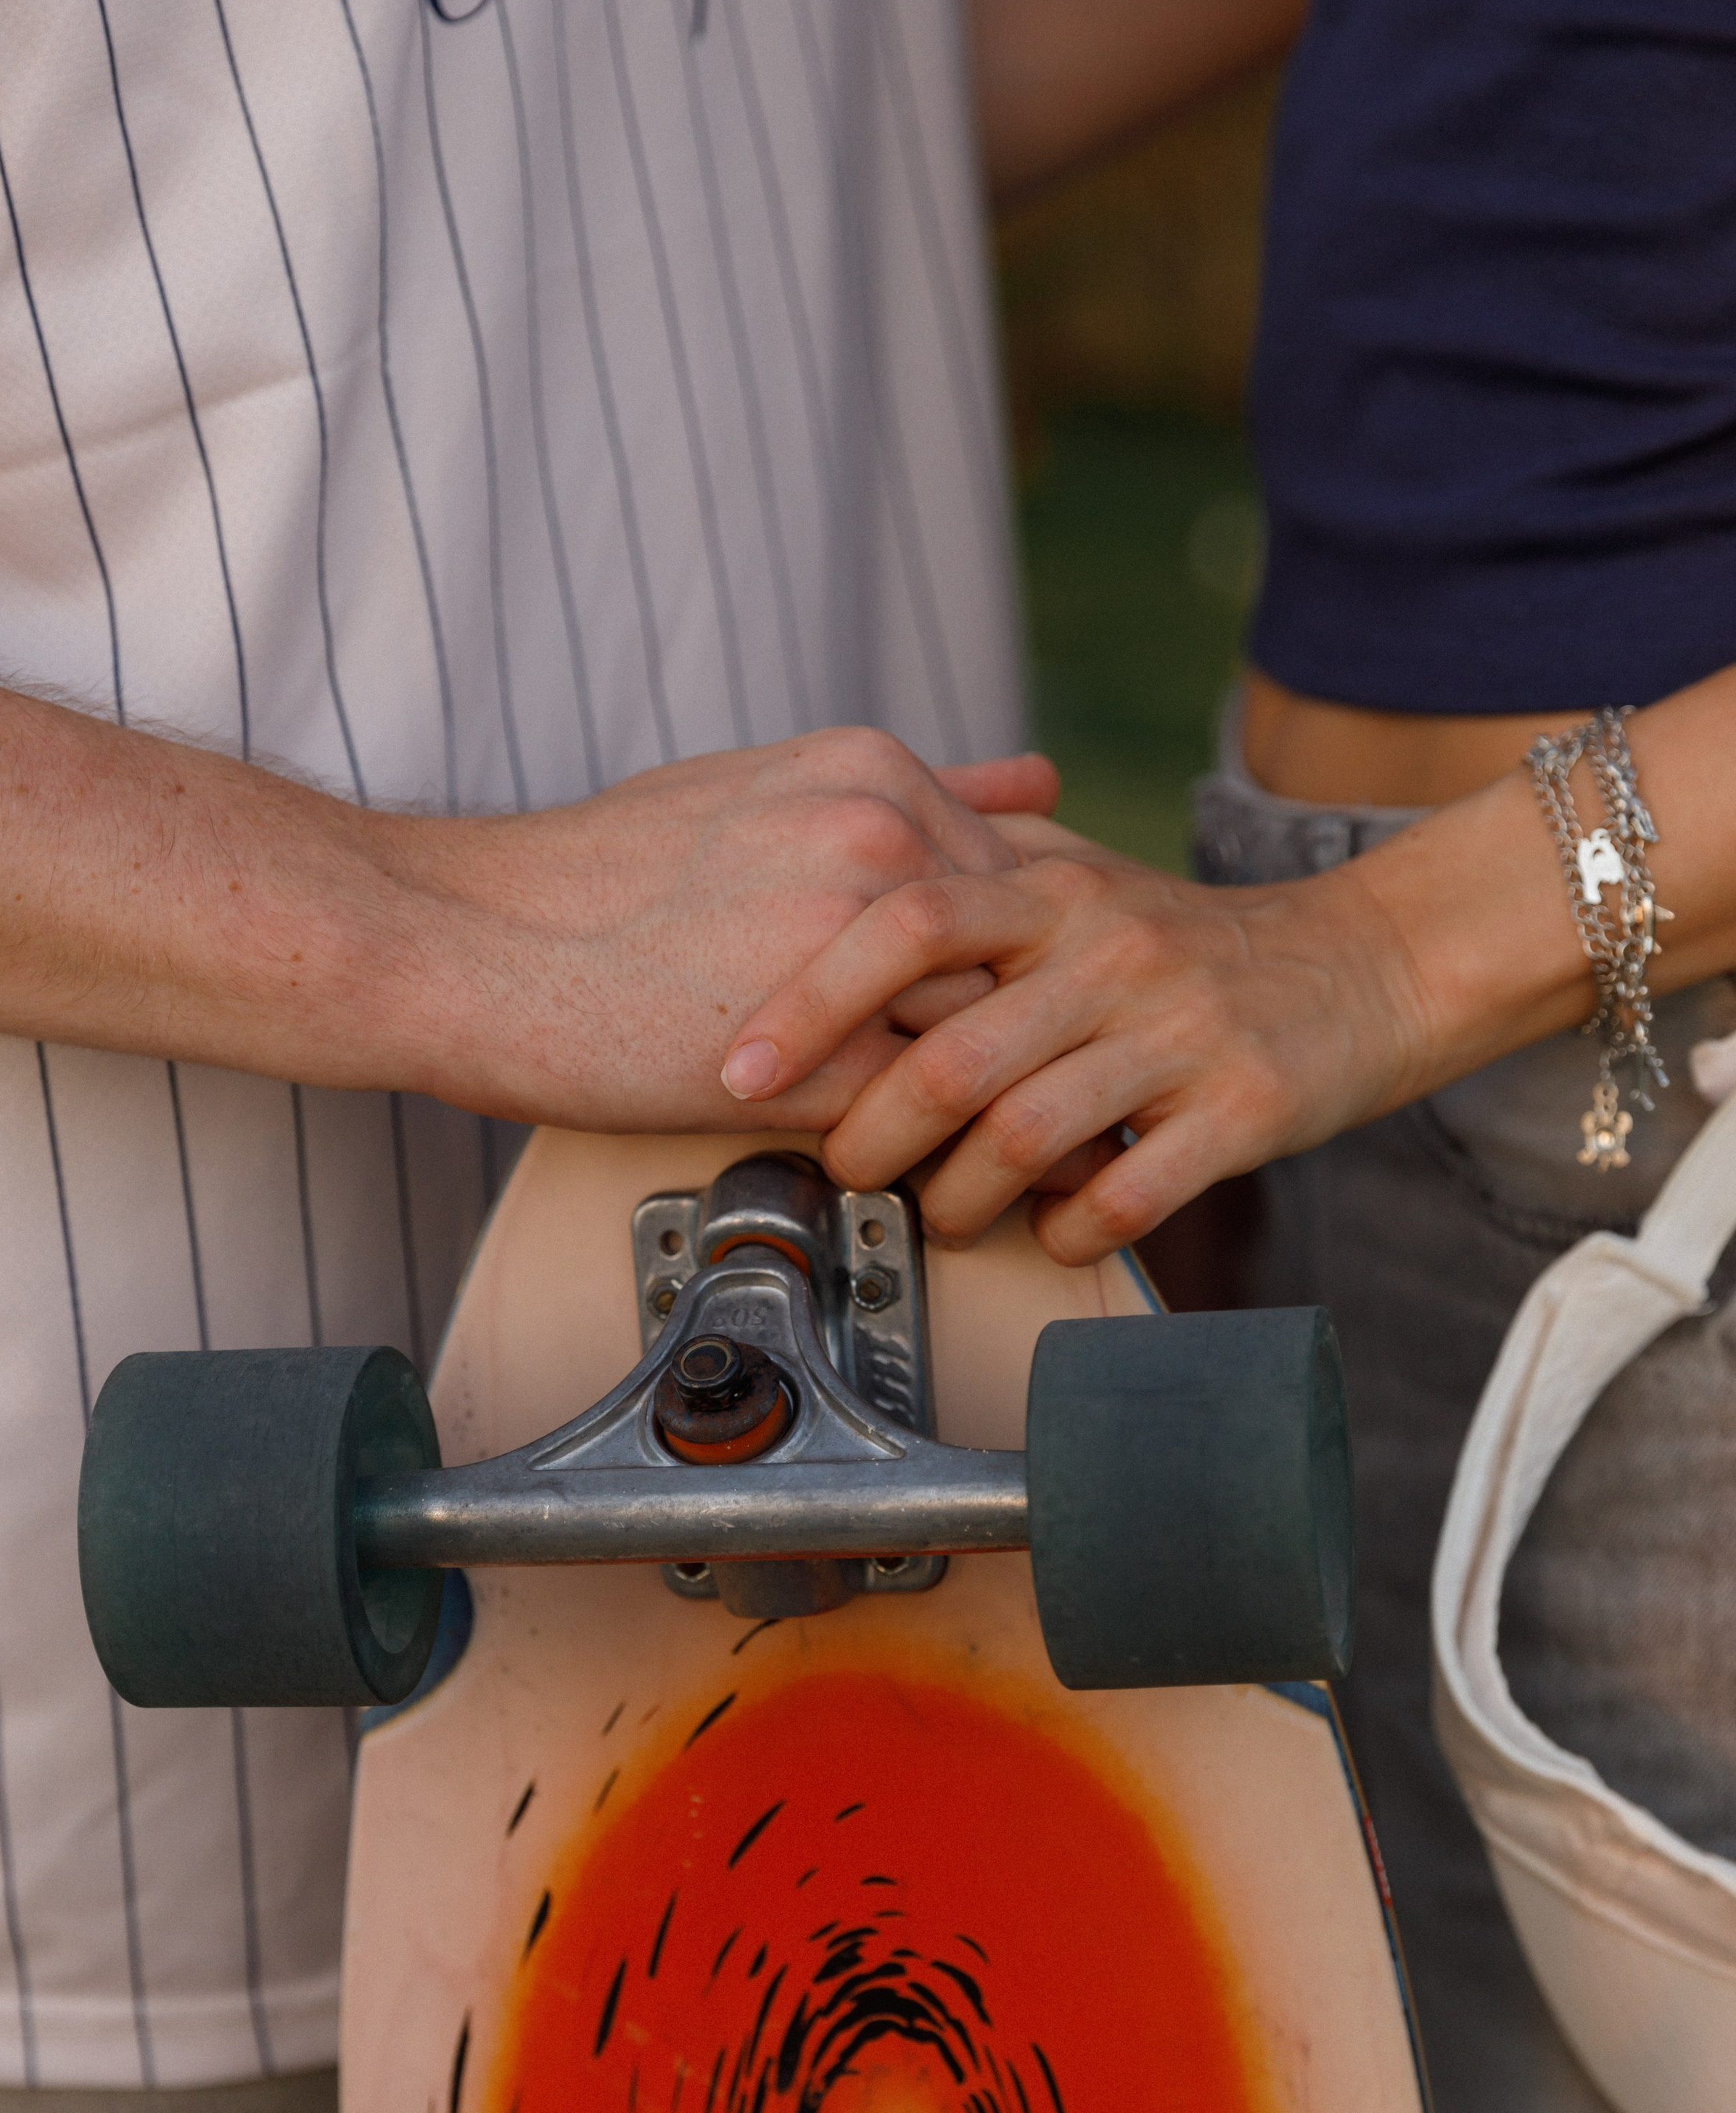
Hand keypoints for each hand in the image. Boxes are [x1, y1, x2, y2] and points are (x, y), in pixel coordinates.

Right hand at [0, 624, 1055, 1129]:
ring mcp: (853, 951)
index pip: (1029, 867)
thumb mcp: (758, 786)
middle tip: (1117, 1087)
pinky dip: (952, 1158)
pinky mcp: (813, 1059)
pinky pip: (925, 1123)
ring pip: (998, 1042)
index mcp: (872, 774)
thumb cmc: (588, 877)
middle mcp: (881, 840)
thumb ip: (910, 789)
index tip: (1093, 1005)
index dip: (1062, 954)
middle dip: (1077, 1031)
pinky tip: (963, 1186)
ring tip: (1069, 1153)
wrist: (463, 942)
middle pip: (1038, 955)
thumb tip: (1036, 775)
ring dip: (1037, 1105)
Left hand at [717, 815, 1430, 1261]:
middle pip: (951, 1059)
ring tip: (938, 1216)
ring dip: (957, 1200)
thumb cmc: (1191, 942)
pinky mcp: (1242, 1111)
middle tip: (842, 1171)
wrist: (1369, 965)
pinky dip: (1064, 1232)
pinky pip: (1122, 1196)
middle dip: (871, 1136)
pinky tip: (1049, 1232)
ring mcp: (1180, 1034)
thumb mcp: (1084, 880)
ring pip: (1023, 1140)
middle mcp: (1113, 953)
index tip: (742, 1069)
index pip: (906, 923)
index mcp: (1057, 891)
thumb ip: (969, 879)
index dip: (812, 1000)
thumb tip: (821, 896)